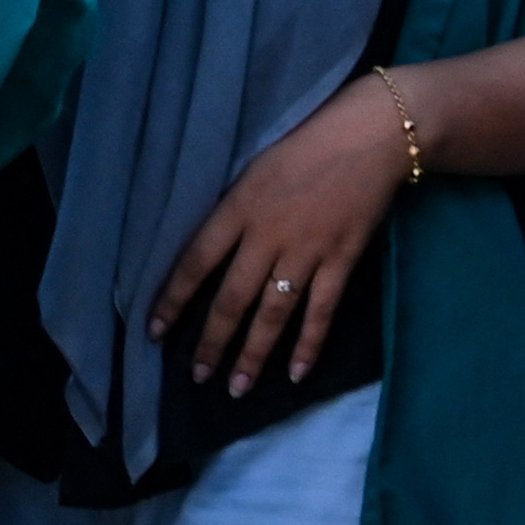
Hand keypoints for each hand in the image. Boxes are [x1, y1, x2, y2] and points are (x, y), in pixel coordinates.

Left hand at [150, 70, 412, 390]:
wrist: (369, 137)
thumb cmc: (305, 145)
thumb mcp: (254, 170)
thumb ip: (233, 211)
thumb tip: (208, 254)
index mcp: (239, 207)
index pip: (195, 261)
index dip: (173, 299)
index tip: (155, 330)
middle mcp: (267, 235)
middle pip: (232, 299)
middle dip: (212, 342)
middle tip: (197, 376)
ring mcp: (306, 251)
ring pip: (272, 315)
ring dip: (253, 355)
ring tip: (237, 388)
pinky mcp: (341, 261)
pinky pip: (321, 312)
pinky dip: (308, 345)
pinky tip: (296, 374)